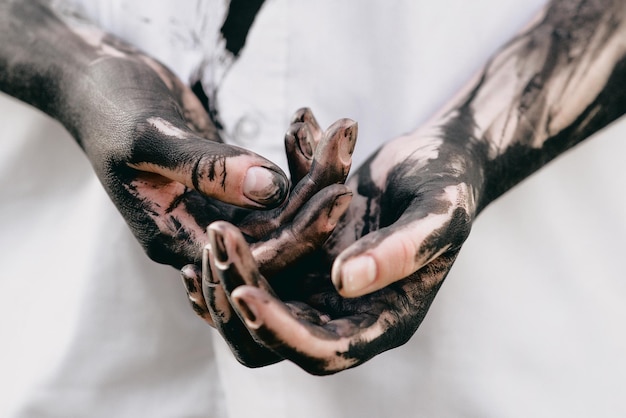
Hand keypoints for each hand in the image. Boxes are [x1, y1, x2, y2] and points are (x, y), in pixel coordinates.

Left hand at [183, 109, 477, 373]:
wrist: (433, 159)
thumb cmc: (448, 187)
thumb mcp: (437, 215)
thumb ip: (400, 250)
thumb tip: (345, 282)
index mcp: (384, 318)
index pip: (324, 350)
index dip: (281, 332)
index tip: (244, 294)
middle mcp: (348, 310)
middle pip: (280, 328)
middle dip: (243, 292)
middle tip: (218, 244)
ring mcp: (324, 283)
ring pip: (263, 298)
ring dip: (232, 270)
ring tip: (215, 230)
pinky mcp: (309, 255)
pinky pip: (265, 264)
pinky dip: (240, 251)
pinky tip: (216, 225)